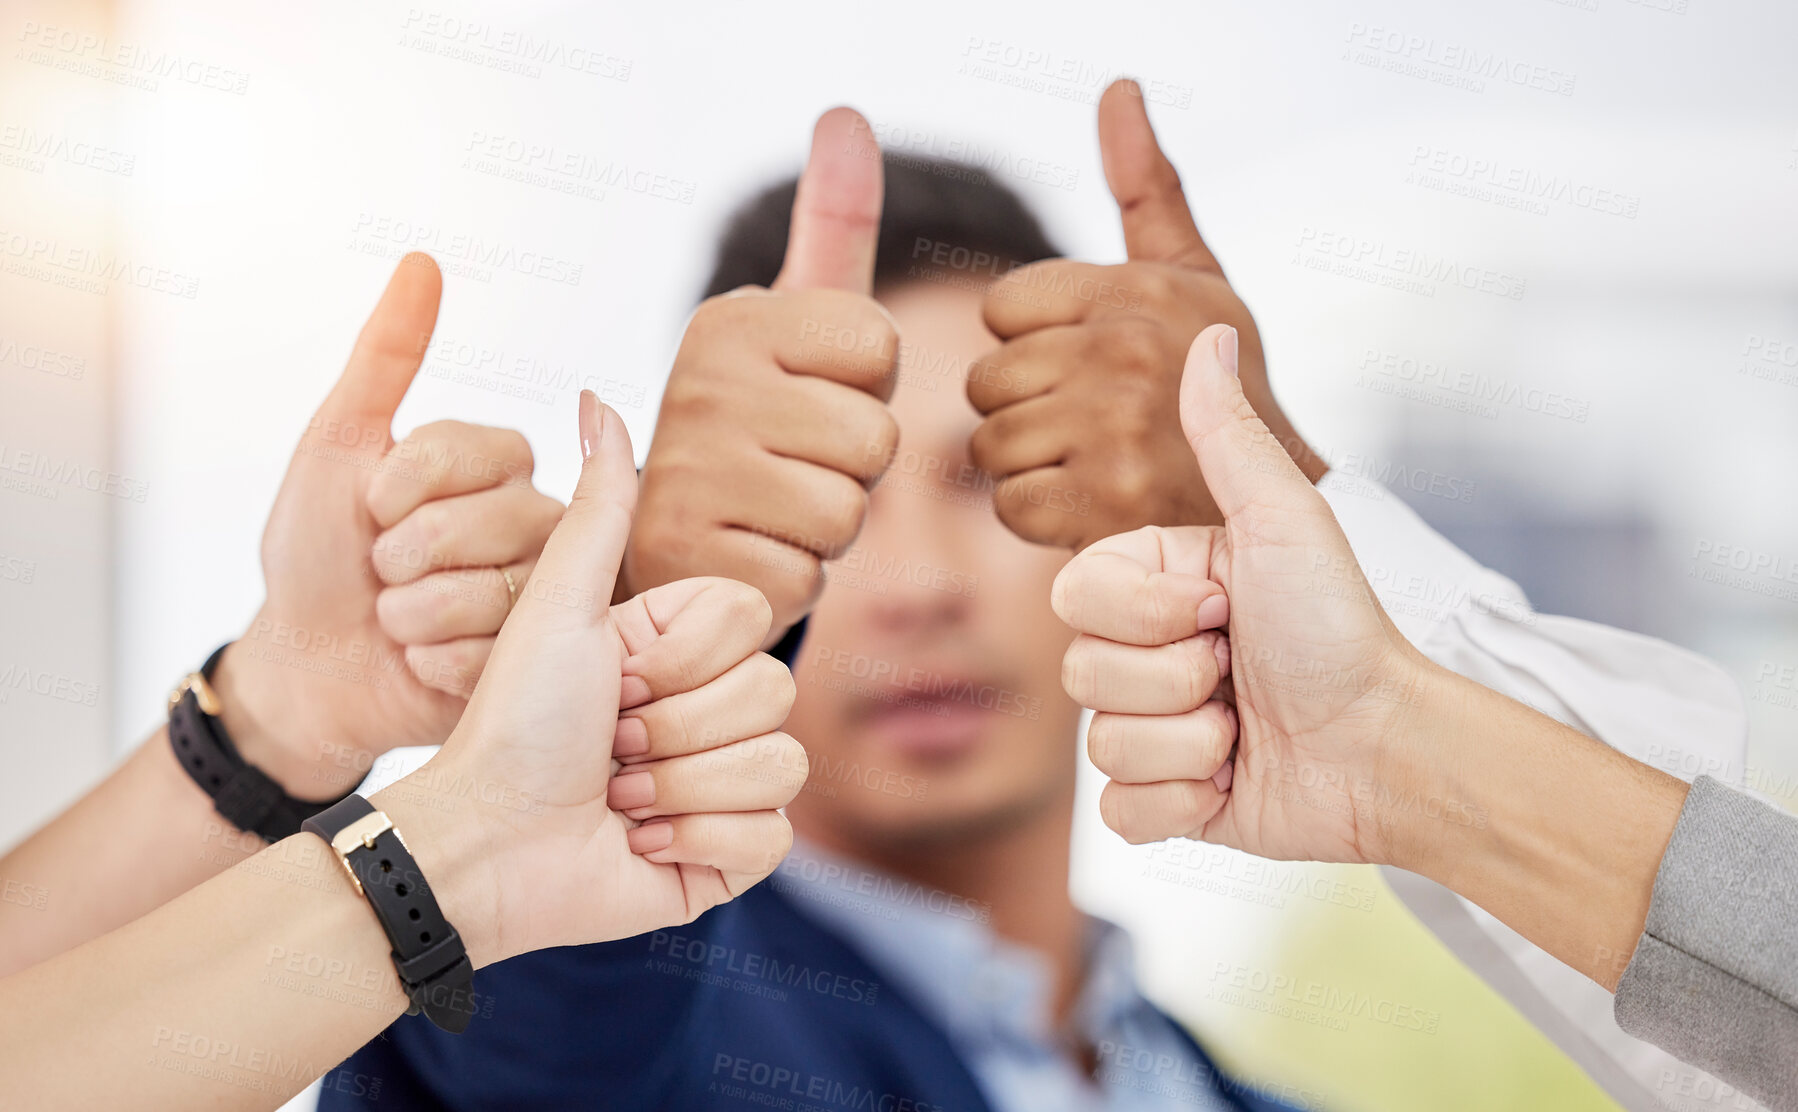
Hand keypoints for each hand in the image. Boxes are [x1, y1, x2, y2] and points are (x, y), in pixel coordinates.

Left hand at [210, 255, 563, 795]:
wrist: (305, 664)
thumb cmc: (316, 553)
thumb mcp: (336, 445)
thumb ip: (386, 356)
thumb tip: (423, 260)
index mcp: (496, 464)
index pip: (478, 448)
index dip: (404, 484)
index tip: (367, 506)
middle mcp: (535, 520)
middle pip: (493, 521)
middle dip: (405, 554)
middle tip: (381, 571)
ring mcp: (542, 593)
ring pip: (499, 591)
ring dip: (416, 612)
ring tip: (397, 617)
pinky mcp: (534, 658)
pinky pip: (495, 652)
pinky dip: (434, 659)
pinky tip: (418, 659)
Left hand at [378, 394, 804, 964]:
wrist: (487, 842)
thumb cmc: (511, 722)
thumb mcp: (559, 604)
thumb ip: (598, 505)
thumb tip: (598, 397)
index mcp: (680, 645)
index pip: (751, 621)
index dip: (680, 654)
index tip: (612, 674)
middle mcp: (710, 707)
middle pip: (773, 692)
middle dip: (673, 726)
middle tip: (607, 743)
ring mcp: (727, 782)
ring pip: (780, 763)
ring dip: (679, 785)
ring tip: (616, 794)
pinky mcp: (732, 855)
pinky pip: (770, 835)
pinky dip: (696, 841)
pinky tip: (640, 842)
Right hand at [622, 108, 899, 638]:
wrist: (670, 543)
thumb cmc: (762, 431)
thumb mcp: (800, 325)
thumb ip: (832, 228)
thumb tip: (845, 116)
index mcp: (731, 319)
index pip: (880, 346)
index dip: (866, 389)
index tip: (812, 399)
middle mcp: (698, 384)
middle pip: (875, 437)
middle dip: (854, 470)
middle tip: (794, 468)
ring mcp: (685, 474)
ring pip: (847, 511)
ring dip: (825, 527)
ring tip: (772, 512)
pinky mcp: (687, 557)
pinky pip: (808, 574)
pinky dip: (791, 576)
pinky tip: (747, 555)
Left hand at [968, 79, 1322, 549]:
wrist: (1276, 495)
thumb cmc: (1221, 377)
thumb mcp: (1193, 273)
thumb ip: (1145, 185)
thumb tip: (1119, 87)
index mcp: (1133, 288)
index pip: (1000, 308)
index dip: (1031, 342)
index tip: (1085, 362)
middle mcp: (1124, 350)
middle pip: (986, 380)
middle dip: (1023, 407)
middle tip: (1086, 422)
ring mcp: (1114, 429)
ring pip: (991, 444)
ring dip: (1028, 464)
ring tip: (1090, 460)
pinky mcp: (1106, 502)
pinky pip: (1010, 503)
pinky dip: (1040, 515)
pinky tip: (1090, 502)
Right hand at [1052, 324, 1433, 864]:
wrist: (1386, 745)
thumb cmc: (1340, 628)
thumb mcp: (1283, 522)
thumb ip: (1229, 436)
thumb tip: (1208, 333)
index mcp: (1156, 585)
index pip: (1072, 595)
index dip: (1145, 611)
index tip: (1223, 606)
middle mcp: (1143, 653)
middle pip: (1079, 672)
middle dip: (1174, 678)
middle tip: (1239, 670)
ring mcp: (1150, 728)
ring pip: (1098, 746)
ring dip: (1188, 742)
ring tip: (1245, 728)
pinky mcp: (1163, 802)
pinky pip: (1119, 813)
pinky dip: (1180, 804)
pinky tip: (1231, 783)